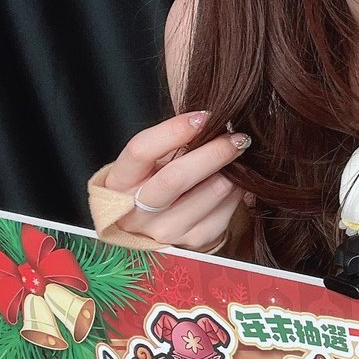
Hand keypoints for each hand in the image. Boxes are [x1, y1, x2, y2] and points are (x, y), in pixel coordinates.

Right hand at [105, 111, 250, 251]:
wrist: (154, 232)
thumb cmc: (154, 184)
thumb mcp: (149, 165)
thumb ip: (172, 145)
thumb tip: (214, 123)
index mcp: (119, 183)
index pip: (141, 151)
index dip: (174, 130)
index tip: (205, 116)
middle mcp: (137, 213)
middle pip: (177, 177)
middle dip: (214, 152)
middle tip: (238, 137)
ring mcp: (166, 231)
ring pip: (213, 191)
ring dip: (233, 170)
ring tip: (238, 157)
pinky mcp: (195, 241)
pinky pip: (229, 207)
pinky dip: (239, 189)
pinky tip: (235, 181)